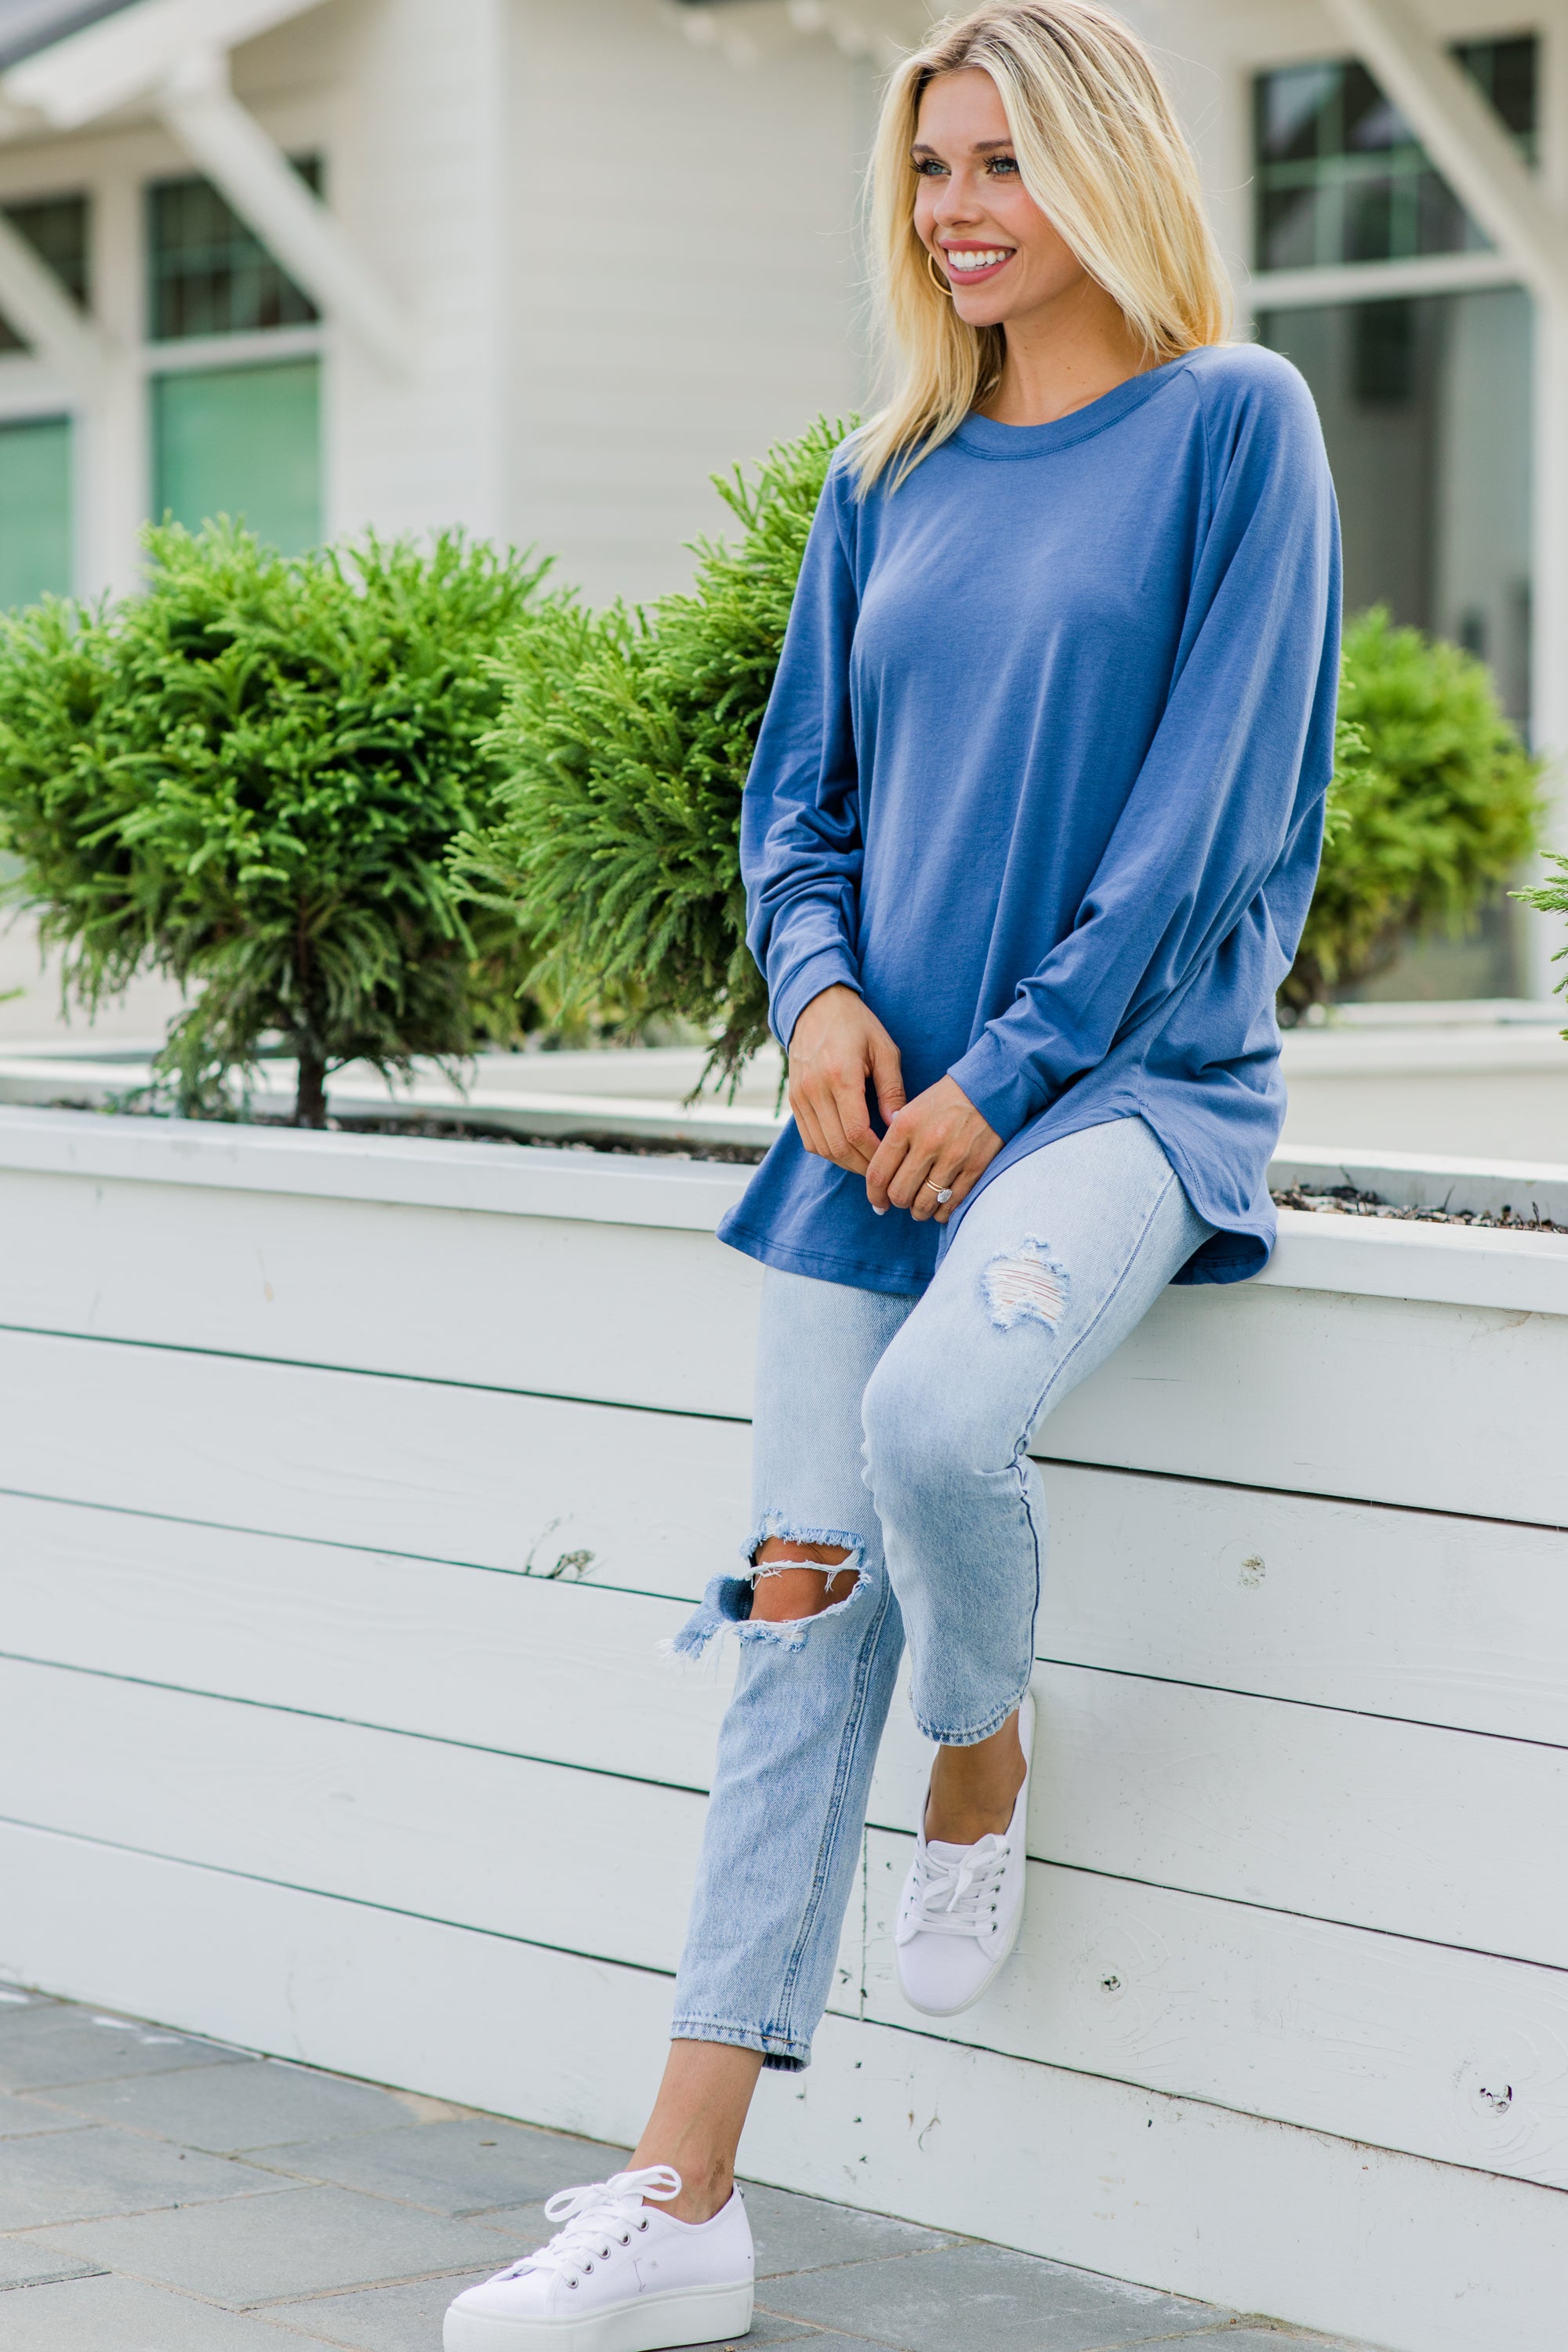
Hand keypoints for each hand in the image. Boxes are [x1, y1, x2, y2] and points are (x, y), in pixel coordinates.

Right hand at [788, 986, 905, 1173]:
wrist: (816, 1005)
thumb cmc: (857, 1025)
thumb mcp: (884, 1049)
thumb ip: (892, 1090)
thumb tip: (898, 1126)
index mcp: (840, 1075)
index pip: (857, 1132)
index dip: (875, 1154)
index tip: (893, 1160)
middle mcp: (815, 1089)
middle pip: (838, 1146)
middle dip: (862, 1165)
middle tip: (883, 1173)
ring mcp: (800, 1095)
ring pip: (821, 1147)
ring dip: (845, 1162)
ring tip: (867, 1165)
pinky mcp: (793, 1099)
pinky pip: (808, 1138)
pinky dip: (828, 1150)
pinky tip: (847, 1150)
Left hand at [866, 1075, 1000, 1223]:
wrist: (990, 1090)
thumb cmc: (946, 1101)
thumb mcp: (913, 1109)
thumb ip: (895, 1139)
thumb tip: (880, 1175)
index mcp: (906, 1125)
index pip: (878, 1173)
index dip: (874, 1196)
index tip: (877, 1203)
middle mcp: (927, 1143)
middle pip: (899, 1193)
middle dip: (897, 1202)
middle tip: (902, 1200)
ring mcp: (953, 1157)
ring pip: (924, 1204)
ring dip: (919, 1211)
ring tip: (920, 1206)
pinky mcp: (975, 1168)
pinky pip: (951, 1204)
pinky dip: (941, 1212)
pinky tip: (939, 1208)